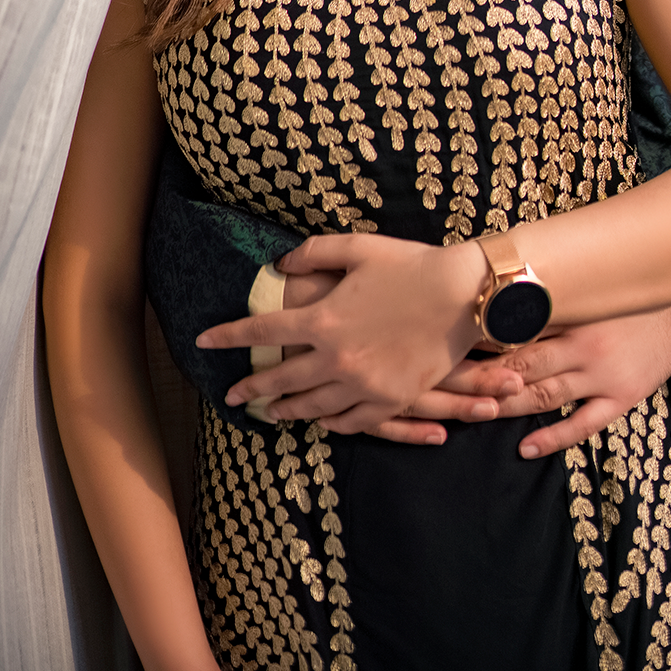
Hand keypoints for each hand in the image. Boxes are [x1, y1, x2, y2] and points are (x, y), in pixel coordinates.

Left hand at [196, 232, 488, 432]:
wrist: (465, 295)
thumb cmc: (412, 264)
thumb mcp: (358, 248)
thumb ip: (313, 254)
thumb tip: (282, 266)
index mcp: (324, 319)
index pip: (263, 331)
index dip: (229, 336)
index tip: (204, 342)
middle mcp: (337, 358)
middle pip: (281, 378)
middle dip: (251, 385)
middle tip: (233, 395)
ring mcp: (364, 384)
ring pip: (312, 406)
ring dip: (285, 409)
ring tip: (270, 412)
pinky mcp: (391, 399)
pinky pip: (351, 421)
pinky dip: (330, 423)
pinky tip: (321, 420)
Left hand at [373, 304, 670, 455]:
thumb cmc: (617, 297)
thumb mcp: (583, 284)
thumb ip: (542, 288)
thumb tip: (491, 272)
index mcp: (571, 309)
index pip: (513, 326)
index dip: (477, 339)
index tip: (443, 347)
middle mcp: (582, 341)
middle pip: (521, 363)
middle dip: (482, 377)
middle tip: (444, 388)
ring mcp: (601, 372)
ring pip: (544, 394)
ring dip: (507, 406)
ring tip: (474, 416)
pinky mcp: (620, 396)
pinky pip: (582, 423)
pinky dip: (553, 436)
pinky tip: (525, 448)